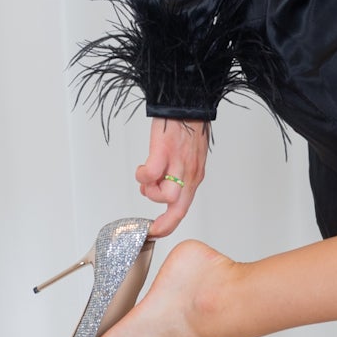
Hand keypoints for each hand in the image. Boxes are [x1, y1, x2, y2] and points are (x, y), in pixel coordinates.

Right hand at [135, 117, 208, 237]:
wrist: (189, 104)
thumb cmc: (188, 128)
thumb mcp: (189, 157)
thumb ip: (179, 174)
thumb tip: (161, 185)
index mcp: (194, 176)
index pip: (184, 208)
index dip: (170, 224)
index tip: (158, 232)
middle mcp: (189, 174)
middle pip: (178, 209)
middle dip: (163, 223)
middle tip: (150, 227)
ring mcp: (178, 163)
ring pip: (166, 195)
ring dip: (150, 192)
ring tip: (147, 178)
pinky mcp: (164, 151)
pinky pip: (151, 173)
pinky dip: (142, 175)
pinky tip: (142, 167)